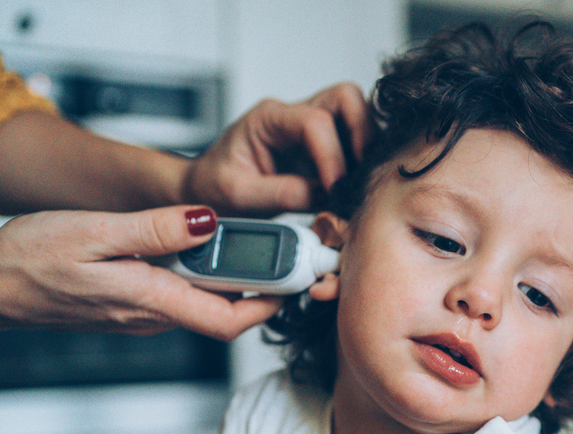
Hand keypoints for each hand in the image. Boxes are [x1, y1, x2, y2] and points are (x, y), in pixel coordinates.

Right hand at [0, 207, 280, 338]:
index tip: (297, 279)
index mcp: (150, 300)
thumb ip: (154, 229)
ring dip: (236, 278)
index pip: (229, 318)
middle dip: (264, 287)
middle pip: (226, 310)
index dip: (270, 303)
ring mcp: (143, 313)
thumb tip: (208, 223)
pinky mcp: (133, 303)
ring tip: (261, 244)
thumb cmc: (28, 260)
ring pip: (205, 301)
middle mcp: (153, 315)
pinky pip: (182, 293)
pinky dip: (205, 274)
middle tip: (291, 253)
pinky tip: (207, 247)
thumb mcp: (93, 232)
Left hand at [182, 82, 369, 214]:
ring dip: (366, 145)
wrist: (206, 190)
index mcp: (269, 118)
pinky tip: (354, 184)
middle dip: (362, 132)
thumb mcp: (239, 194)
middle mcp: (293, 116)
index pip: (315, 121)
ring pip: (357, 114)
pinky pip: (354, 141)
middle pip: (346, 98)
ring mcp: (311, 130)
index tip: (334, 188)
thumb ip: (281, 193)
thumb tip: (323, 197)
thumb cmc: (216, 184)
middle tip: (360, 171)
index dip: (332, 155)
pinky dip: (363, 159)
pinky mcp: (323, 149)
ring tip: (358, 180)